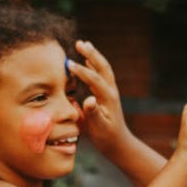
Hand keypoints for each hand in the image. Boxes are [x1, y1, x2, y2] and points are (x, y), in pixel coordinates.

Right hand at [67, 40, 127, 155]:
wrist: (119, 144)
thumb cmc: (107, 138)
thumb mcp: (99, 128)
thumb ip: (93, 113)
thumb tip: (88, 100)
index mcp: (108, 98)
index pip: (94, 79)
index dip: (82, 71)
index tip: (68, 63)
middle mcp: (111, 91)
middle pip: (102, 67)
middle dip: (91, 54)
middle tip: (79, 43)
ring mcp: (110, 92)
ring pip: (102, 69)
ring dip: (93, 56)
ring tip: (83, 44)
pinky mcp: (107, 94)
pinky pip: (100, 75)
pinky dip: (93, 65)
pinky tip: (87, 60)